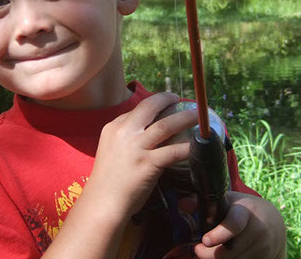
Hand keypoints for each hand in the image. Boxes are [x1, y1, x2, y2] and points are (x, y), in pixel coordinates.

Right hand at [88, 92, 197, 220]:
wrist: (102, 203)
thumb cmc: (107, 182)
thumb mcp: (110, 151)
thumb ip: (126, 142)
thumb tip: (147, 138)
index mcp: (113, 128)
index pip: (136, 110)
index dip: (153, 105)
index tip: (164, 105)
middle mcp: (124, 133)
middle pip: (149, 107)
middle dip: (167, 98)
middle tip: (180, 99)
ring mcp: (136, 147)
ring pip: (166, 125)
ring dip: (185, 117)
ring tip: (199, 114)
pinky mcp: (147, 163)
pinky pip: (174, 151)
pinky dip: (189, 146)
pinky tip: (198, 145)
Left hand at [194, 191, 285, 258]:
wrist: (272, 220)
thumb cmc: (242, 209)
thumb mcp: (226, 200)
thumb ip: (206, 203)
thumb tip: (182, 205)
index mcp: (245, 212)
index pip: (234, 224)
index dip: (219, 234)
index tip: (204, 241)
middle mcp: (258, 230)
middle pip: (230, 252)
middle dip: (210, 254)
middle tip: (198, 250)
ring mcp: (265, 246)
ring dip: (220, 258)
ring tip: (214, 250)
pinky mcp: (268, 258)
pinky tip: (228, 254)